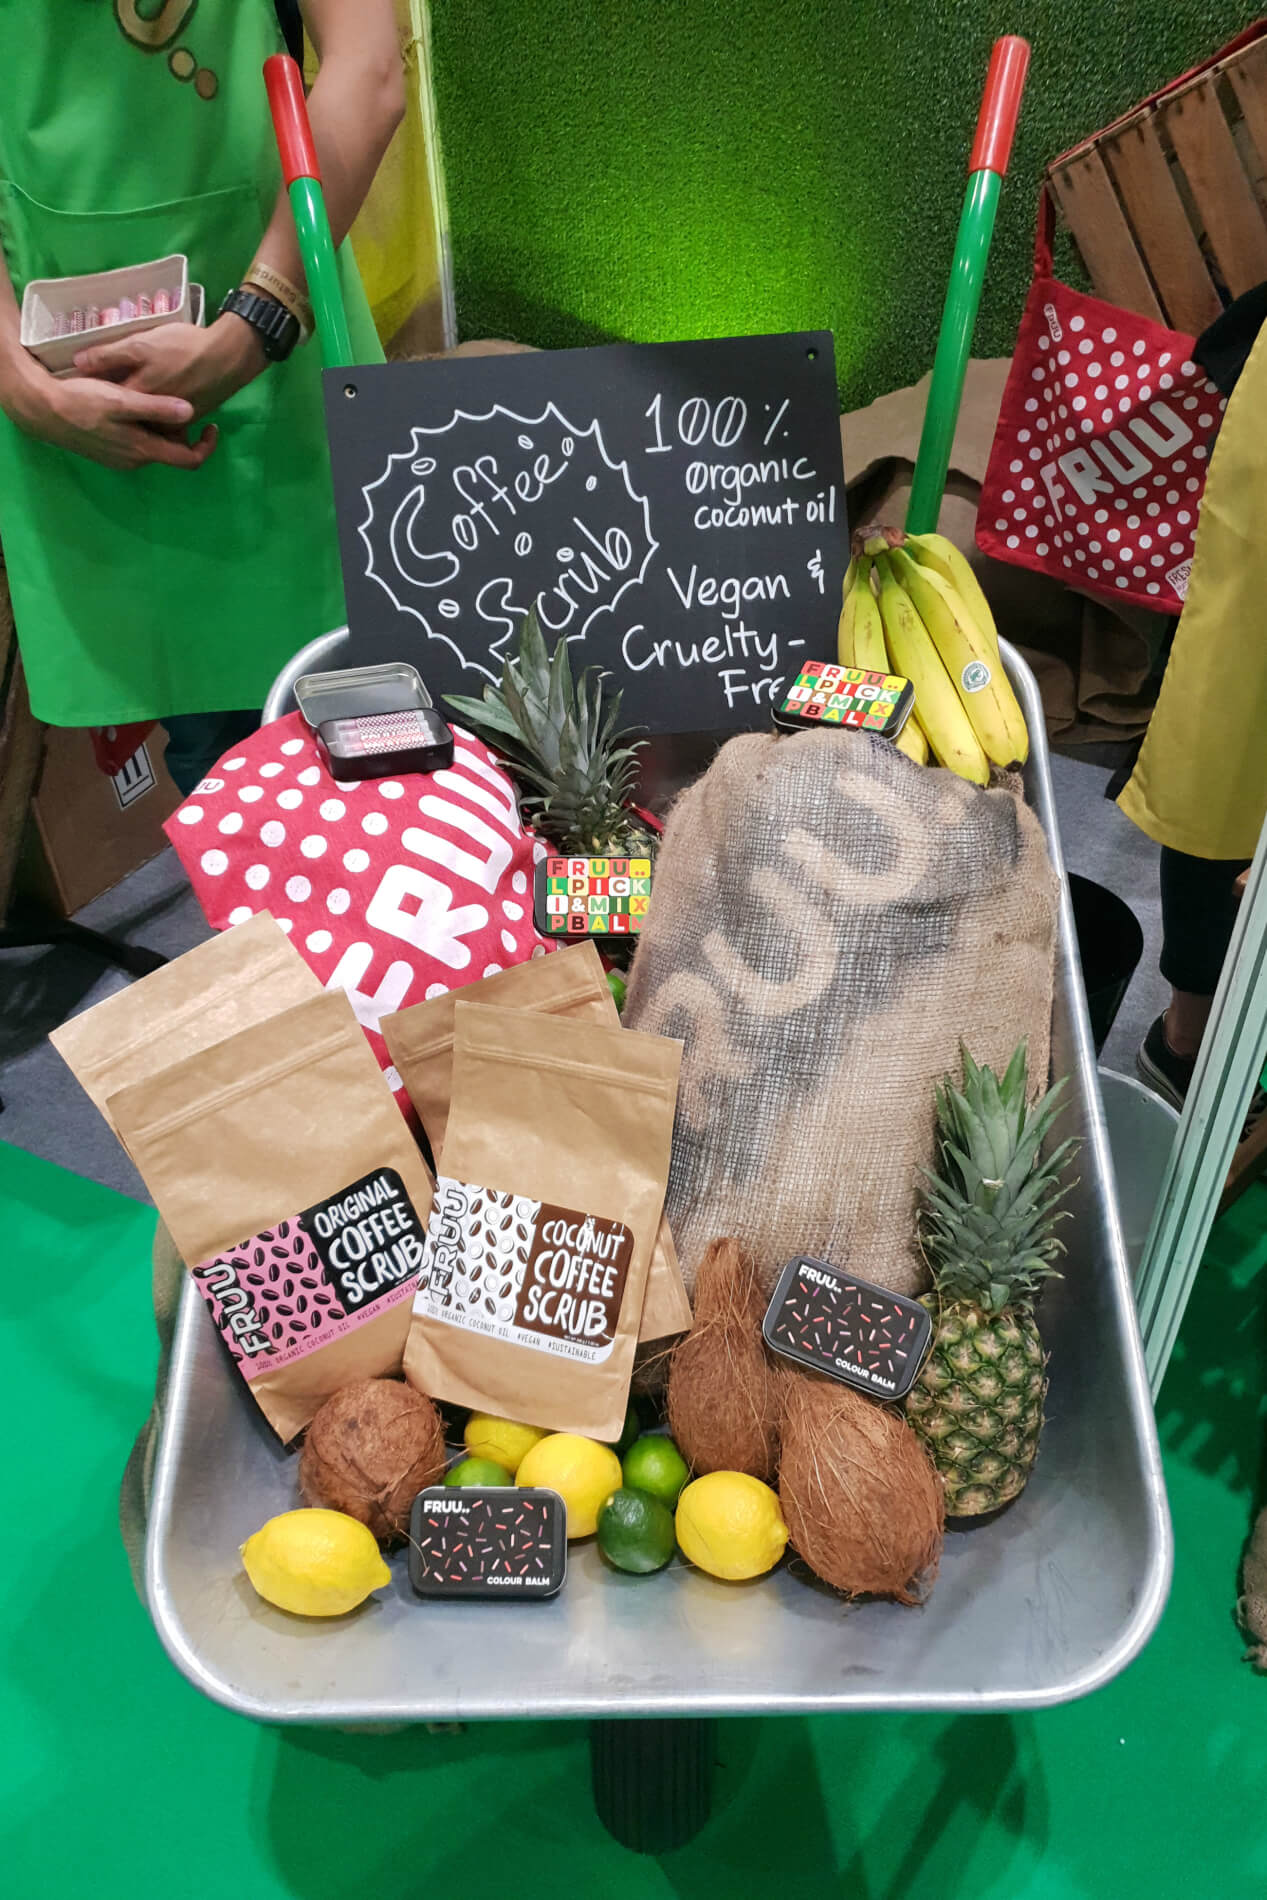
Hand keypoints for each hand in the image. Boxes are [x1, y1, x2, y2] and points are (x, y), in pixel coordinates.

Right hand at [5, 364, 217, 470]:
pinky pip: (137, 442)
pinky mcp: (109, 451)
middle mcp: (136, 460)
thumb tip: (190, 412)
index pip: (189, 460)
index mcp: (144, 450)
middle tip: (180, 400)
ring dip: (161, 427)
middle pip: (172, 449)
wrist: (44, 411)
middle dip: (181, 430)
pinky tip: (136, 404)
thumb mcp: (122, 401)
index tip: (212, 424)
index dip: (206, 445)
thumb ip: (156, 408)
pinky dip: (144, 427)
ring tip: (159, 398)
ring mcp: (121, 458)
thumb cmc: (83, 402)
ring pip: (153, 445)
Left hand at [73, 315, 266, 418]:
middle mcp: (153, 419)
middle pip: (126, 421)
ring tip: (131, 405)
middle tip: (105, 398)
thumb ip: (109, 356)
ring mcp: (173, 423)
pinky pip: (169, 428)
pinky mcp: (190, 421)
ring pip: (148, 428)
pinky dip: (161, 421)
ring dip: (139, 421)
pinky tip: (158, 405)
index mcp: (136, 400)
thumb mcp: (141, 344)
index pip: (104, 403)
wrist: (228, 357)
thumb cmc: (183, 348)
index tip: (81, 385)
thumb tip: (77, 363)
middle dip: (115, 414)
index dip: (91, 393)